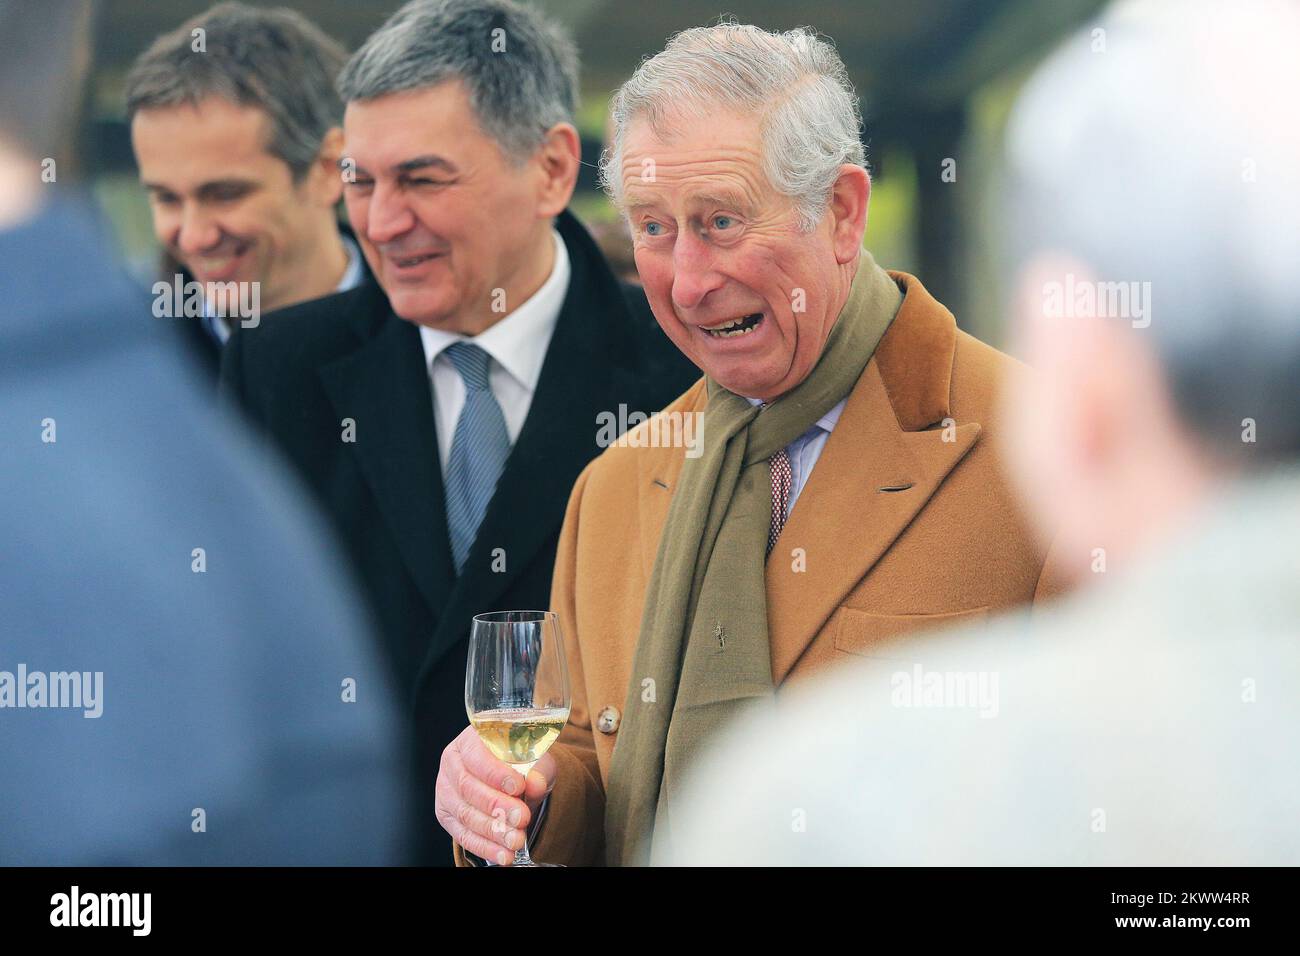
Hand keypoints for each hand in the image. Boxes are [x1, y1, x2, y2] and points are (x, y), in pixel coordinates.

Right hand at [435, 724, 556, 864]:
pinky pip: (462, 835)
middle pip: (468, 787)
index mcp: (469, 740)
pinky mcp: (447, 816)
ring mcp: (445, 790)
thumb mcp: (536, 759)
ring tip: (516, 840)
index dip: (495, 773)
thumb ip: (537, 769)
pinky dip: (484, 846)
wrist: (514, 777)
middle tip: (522, 817)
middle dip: (497, 806)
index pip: (476, 755)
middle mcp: (452, 763)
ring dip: (493, 831)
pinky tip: (503, 854)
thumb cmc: (521, 761)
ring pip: (464, 814)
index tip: (518, 787)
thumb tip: (535, 784)